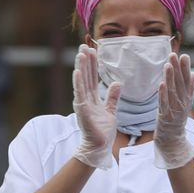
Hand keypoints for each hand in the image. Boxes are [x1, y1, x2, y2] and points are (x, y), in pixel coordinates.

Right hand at [72, 44, 119, 169]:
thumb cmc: (103, 131)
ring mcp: (82, 104)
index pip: (92, 77)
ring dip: (81, 67)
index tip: (93, 50)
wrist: (99, 147)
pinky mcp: (82, 110)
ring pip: (82, 81)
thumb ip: (112, 97)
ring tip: (81, 53)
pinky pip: (80, 93)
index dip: (93, 64)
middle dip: (85, 60)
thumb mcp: (111, 110)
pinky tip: (77, 71)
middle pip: (86, 76)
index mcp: (92, 98)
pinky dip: (78, 82)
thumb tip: (116, 83)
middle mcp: (85, 99)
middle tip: (84, 45)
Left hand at [153, 53, 193, 169]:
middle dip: (178, 69)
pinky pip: (164, 103)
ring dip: (170, 78)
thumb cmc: (178, 117)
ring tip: (168, 65)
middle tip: (174, 55)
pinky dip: (163, 94)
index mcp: (187, 97)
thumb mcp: (187, 102)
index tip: (185, 55)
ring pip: (172, 91)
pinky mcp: (165, 116)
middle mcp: (182, 102)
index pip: (187, 80)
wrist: (173, 139)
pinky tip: (161, 84)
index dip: (186, 68)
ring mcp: (174, 109)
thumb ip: (190, 88)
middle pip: (180, 83)